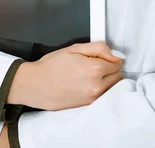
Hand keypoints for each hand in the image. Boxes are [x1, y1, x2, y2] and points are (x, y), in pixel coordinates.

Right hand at [9, 40, 123, 110]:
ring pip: (112, 86)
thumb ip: (98, 48)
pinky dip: (99, 88)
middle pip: (117, 76)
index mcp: (94, 69)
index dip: (110, 56)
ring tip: (88, 73)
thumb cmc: (51, 66)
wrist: (36, 85)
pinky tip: (85, 83)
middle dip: (109, 68)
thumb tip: (115, 54)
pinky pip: (102, 95)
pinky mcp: (88, 105)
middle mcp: (96, 86)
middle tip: (94, 62)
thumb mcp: (74, 48)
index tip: (102, 55)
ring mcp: (92, 98)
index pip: (117, 63)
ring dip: (106, 79)